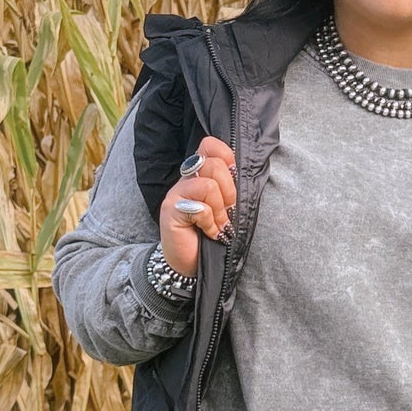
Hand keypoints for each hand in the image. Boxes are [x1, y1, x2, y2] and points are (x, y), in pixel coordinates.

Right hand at [159, 138, 236, 276]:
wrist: (189, 265)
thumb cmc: (211, 236)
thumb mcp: (226, 208)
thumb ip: (230, 188)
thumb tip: (240, 171)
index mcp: (200, 175)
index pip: (210, 145)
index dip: (226, 156)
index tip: (234, 178)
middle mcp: (186, 179)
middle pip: (214, 165)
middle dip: (230, 192)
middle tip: (227, 213)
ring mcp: (176, 193)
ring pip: (209, 185)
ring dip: (220, 211)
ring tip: (217, 225)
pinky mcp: (171, 210)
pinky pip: (200, 207)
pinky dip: (210, 223)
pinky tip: (208, 232)